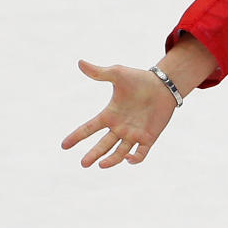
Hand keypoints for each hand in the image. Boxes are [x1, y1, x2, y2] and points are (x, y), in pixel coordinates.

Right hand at [61, 60, 177, 167]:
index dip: (76, 136)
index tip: (64, 146)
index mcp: (109, 114)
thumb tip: (80, 63)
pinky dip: (134, 159)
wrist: (163, 85)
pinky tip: (128, 159)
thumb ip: (99, 72)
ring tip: (101, 165)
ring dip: (111, 160)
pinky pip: (140, 153)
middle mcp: (119, 127)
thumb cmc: (139, 79)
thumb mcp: (117, 74)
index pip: (89, 128)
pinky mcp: (148, 138)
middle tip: (84, 163)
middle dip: (93, 154)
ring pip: (119, 152)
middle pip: (103, 145)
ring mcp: (133, 134)